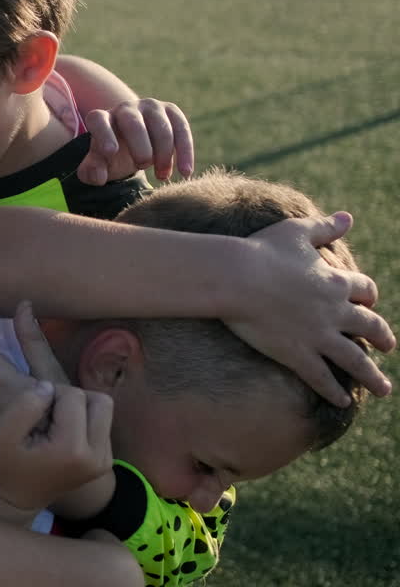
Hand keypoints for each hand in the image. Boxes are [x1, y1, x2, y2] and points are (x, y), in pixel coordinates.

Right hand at [0, 381, 113, 514]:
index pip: (75, 395)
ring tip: (56, 424)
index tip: (34, 415)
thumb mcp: (2, 433)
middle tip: (50, 413)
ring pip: (104, 410)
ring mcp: (105, 461)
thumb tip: (49, 387)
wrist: (18, 498)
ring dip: (80, 409)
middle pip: (101, 401)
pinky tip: (63, 434)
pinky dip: (84, 421)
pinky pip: (102, 423)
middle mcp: (98, 456)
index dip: (51, 395)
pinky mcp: (106, 460)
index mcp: (73, 449)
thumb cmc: (7, 465)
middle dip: (73, 398)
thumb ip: (25, 404)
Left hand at [77, 98, 193, 184]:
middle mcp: (125, 108)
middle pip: (133, 123)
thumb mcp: (99, 164)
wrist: (134, 144)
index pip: (98, 121)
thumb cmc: (112, 155)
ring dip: (164, 153)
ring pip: (160, 126)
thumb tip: (99, 178)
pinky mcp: (171, 111)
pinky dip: (185, 151)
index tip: (110, 153)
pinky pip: (181, 129)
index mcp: (101, 119)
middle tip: (143, 166)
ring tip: (162, 176)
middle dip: (140, 146)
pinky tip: (185, 172)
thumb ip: (92, 171)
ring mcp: (150, 107)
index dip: (104, 135)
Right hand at [230, 211, 393, 404]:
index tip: (369, 303)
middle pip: (370, 328)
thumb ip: (324, 227)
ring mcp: (317, 335)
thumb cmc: (262, 250)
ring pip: (354, 361)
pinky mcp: (297, 353)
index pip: (364, 290)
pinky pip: (322, 378)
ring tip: (384, 389)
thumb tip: (347, 217)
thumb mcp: (296, 231)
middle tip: (388, 348)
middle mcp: (334, 311)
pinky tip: (343, 403)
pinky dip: (333, 392)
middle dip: (382, 338)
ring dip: (372, 376)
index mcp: (335, 281)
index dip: (368, 296)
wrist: (237, 277)